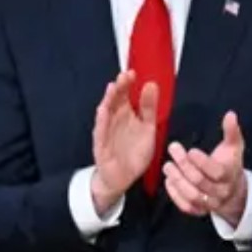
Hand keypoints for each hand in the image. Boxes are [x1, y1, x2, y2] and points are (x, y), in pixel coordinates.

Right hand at [89, 73, 161, 213]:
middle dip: (119, 88)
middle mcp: (114, 120)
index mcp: (126, 114)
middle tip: (124, 76)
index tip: (133, 73)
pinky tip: (103, 112)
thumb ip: (149, 108)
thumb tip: (152, 85)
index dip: (128, 84)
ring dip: (108, 100)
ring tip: (113, 88)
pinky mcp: (101, 146)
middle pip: (114, 100)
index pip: (125, 94)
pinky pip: (100, 132)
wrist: (123, 178)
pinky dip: (101, 122)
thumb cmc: (133, 153)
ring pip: (105, 113)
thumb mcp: (148, 128)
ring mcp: (106, 132)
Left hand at [161, 111, 248, 222]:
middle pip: (200, 182)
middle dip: (184, 166)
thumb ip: (231, 131)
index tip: (190, 150)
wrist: (234, 191)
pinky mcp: (200, 210)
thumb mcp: (234, 147)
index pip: (216, 172)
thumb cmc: (230, 164)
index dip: (202, 162)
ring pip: (192, 195)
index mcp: (229, 175)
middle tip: (173, 149)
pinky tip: (169, 181)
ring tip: (167, 166)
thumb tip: (230, 114)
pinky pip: (187, 207)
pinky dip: (176, 195)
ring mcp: (210, 203)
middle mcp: (221, 192)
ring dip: (178, 180)